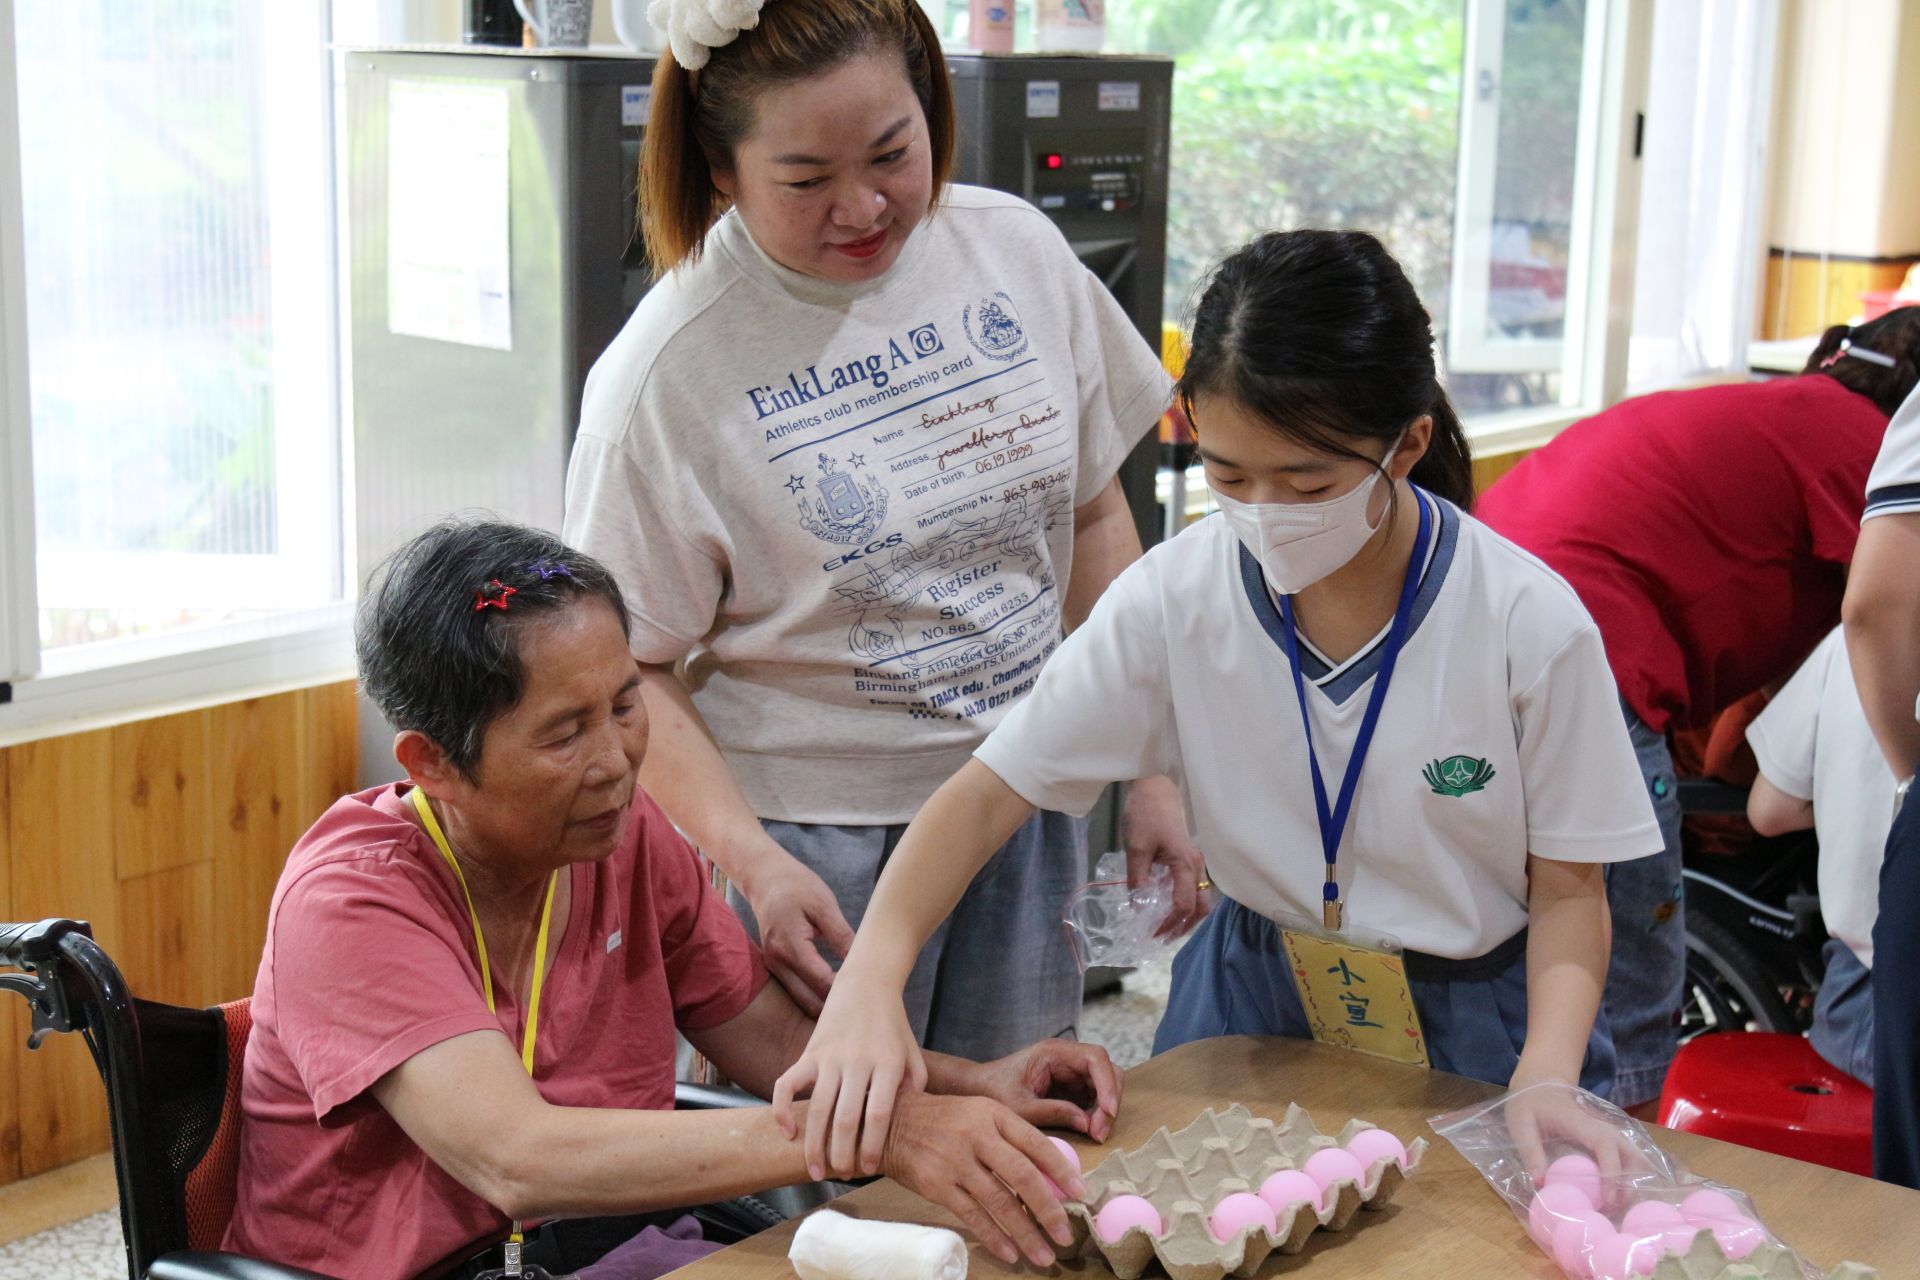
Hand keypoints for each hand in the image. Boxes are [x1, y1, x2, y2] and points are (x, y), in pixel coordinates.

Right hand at [737, 850, 855, 1017]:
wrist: (764, 877)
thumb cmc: (796, 886)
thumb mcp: (824, 905)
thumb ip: (841, 935)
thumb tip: (861, 961)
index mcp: (790, 947)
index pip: (823, 983)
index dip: (848, 989)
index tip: (871, 987)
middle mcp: (777, 963)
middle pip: (811, 1003)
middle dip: (836, 1006)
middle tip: (865, 998)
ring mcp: (773, 968)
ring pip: (803, 1002)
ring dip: (826, 1004)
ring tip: (853, 997)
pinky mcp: (775, 967)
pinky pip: (797, 992)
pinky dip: (816, 995)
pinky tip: (837, 990)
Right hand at [772, 972, 926, 1180]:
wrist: (866, 984)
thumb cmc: (892, 1026)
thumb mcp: (913, 1053)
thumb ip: (915, 1087)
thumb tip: (910, 1125)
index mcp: (887, 1063)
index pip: (879, 1113)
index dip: (873, 1145)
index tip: (869, 1168)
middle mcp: (857, 1061)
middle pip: (845, 1117)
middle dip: (841, 1154)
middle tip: (840, 1176)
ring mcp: (829, 1056)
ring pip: (817, 1108)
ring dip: (813, 1145)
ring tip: (815, 1171)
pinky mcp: (809, 1052)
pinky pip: (787, 1084)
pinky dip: (781, 1109)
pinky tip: (786, 1133)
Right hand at [882, 1092, 1086, 1267]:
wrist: (891, 1122)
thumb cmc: (944, 1120)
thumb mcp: (979, 1114)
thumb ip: (1010, 1138)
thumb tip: (1050, 1174)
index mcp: (993, 1115)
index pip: (1035, 1143)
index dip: (1061, 1170)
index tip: (1080, 1193)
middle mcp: (976, 1135)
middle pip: (1022, 1176)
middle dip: (1048, 1209)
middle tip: (1066, 1234)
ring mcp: (955, 1161)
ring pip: (999, 1202)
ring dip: (1025, 1232)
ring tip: (1044, 1254)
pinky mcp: (936, 1184)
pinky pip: (972, 1215)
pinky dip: (994, 1236)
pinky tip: (1010, 1252)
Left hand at [969, 1040, 1122, 1141]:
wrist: (977, 1089)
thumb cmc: (993, 1092)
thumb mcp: (1019, 1107)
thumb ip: (1051, 1112)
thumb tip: (1087, 1123)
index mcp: (1053, 1052)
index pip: (1095, 1058)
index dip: (1107, 1083)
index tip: (1109, 1111)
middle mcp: (1067, 1058)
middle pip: (1107, 1070)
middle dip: (1109, 1100)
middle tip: (1100, 1132)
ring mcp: (1071, 1072)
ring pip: (1104, 1085)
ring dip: (1105, 1110)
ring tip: (1095, 1135)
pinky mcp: (1071, 1087)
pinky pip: (1094, 1098)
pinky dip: (1097, 1114)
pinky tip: (1088, 1131)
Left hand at [1121, 775, 1209, 936]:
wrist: (1155, 788)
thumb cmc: (1146, 815)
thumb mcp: (1137, 848)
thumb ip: (1139, 880)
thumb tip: (1139, 908)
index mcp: (1186, 864)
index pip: (1183, 904)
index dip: (1169, 923)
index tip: (1151, 934)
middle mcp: (1197, 866)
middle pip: (1201, 906)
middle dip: (1184, 926)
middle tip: (1164, 939)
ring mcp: (1195, 862)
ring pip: (1200, 898)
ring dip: (1187, 917)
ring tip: (1167, 929)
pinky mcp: (1189, 858)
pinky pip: (1193, 888)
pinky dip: (1185, 903)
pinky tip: (1167, 908)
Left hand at [1505, 1068, 1650, 1207]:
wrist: (1540, 1084)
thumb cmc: (1529, 1103)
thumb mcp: (1520, 1123)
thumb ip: (1529, 1151)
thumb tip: (1539, 1184)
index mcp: (1579, 1122)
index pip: (1605, 1144)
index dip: (1612, 1171)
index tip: (1608, 1199)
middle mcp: (1601, 1126)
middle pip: (1630, 1153)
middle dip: (1629, 1183)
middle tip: (1613, 1209)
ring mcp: (1607, 1131)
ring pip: (1634, 1156)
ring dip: (1632, 1181)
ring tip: (1612, 1206)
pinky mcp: (1607, 1138)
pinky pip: (1626, 1157)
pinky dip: (1628, 1176)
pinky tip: (1614, 1195)